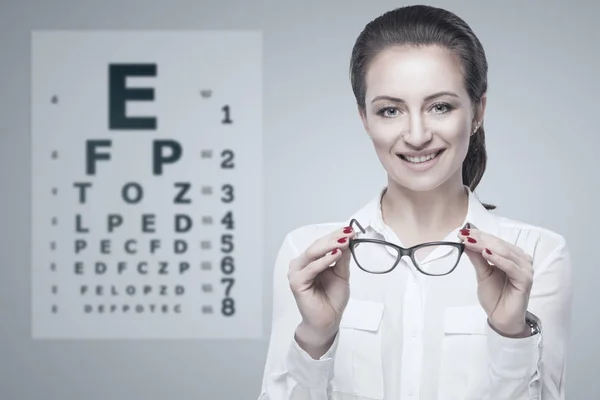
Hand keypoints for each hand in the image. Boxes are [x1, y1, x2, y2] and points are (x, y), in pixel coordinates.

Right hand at [288, 225, 355, 357]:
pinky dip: (324, 261)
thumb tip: (348, 239)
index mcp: (310, 260)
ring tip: (344, 241)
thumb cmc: (332, 299)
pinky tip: (336, 255)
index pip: (322, 243)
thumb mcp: (341, 274)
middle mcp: (301, 264)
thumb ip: (342, 258)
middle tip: (349, 233)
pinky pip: (311, 268)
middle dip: (334, 238)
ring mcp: (296, 273)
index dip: (336, 235)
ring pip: (313, 253)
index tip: (351, 229)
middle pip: (317, 246)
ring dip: (329, 246)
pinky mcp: (296, 282)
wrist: (328, 321)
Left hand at [458, 224, 533, 336]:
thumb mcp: (482, 273)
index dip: (479, 235)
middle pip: (499, 244)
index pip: (495, 241)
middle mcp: (520, 259)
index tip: (463, 231)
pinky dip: (499, 259)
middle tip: (464, 235)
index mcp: (512, 256)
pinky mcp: (525, 280)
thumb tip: (466, 241)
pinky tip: (486, 254)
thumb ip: (477, 258)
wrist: (501, 317)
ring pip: (504, 252)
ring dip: (486, 245)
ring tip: (470, 242)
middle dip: (480, 239)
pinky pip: (511, 267)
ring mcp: (525, 269)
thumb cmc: (495, 296)